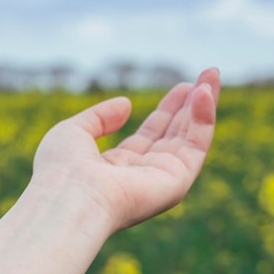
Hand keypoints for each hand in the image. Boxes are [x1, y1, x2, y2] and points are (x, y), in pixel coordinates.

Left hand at [31, 68, 220, 231]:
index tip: (182, 87)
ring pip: (190, 138)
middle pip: (174, 135)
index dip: (166, 111)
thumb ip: (99, 117)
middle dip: (190, 105)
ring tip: (212, 74)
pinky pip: (196, 145)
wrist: (67, 198)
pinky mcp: (176, 183)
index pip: (149, 136)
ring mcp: (160, 181)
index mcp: (116, 168)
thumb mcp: (73, 132)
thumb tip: (126, 104)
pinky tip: (203, 93)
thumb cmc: (60, 170)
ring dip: (203, 105)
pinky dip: (203, 118)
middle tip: (208, 74)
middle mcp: (141, 177)